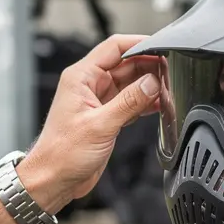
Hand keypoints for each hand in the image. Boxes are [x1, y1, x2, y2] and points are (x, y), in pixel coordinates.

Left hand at [17, 35, 162, 212]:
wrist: (53, 180)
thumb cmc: (62, 154)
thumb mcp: (100, 125)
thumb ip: (128, 102)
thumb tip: (151, 83)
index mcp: (81, 78)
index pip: (114, 47)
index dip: (139, 44)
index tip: (160, 47)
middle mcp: (89, 86)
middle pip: (125, 64)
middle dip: (148, 66)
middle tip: (170, 71)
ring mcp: (98, 101)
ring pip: (130, 83)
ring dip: (148, 85)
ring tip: (168, 88)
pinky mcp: (106, 117)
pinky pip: (130, 102)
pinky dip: (145, 102)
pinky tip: (158, 105)